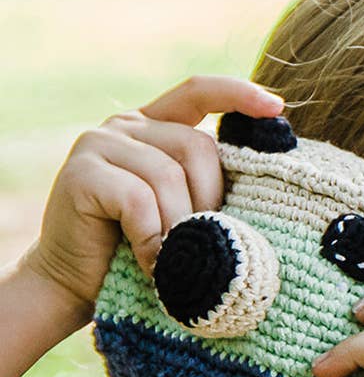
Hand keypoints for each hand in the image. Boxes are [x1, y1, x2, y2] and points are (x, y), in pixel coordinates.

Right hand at [22, 75, 284, 316]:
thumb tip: (263, 180)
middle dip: (209, 197)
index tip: (276, 108)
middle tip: (200, 238)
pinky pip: (138, 200)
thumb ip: (207, 183)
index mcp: (155, 125)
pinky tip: (150, 261)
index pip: (199, 92)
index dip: (238, 94)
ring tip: (174, 257)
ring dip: (179, 225)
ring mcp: (98, 144)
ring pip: (169, 176)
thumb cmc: (140, 248)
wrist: (73, 284)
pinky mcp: (80, 173)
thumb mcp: (183, 208)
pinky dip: (151, 237)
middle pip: (195, 145)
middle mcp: (126, 125)